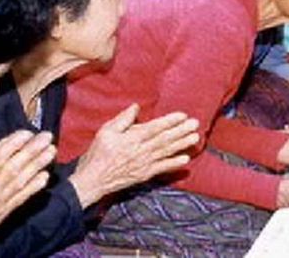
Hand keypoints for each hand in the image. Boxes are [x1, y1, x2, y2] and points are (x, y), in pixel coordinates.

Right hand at [0, 131, 54, 245]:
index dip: (15, 143)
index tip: (28, 133)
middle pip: (14, 167)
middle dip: (33, 150)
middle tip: (47, 136)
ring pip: (21, 181)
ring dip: (38, 165)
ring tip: (51, 151)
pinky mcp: (2, 214)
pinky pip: (21, 199)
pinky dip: (34, 187)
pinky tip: (45, 176)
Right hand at [70, 103, 199, 207]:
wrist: (93, 181)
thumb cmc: (98, 154)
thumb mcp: (105, 131)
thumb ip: (123, 119)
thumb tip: (136, 107)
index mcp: (131, 139)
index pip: (155, 128)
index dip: (170, 121)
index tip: (183, 116)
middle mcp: (140, 151)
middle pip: (164, 139)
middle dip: (181, 131)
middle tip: (195, 124)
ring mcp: (144, 164)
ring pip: (166, 152)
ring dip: (182, 145)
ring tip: (195, 138)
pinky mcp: (145, 174)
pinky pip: (162, 168)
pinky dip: (174, 164)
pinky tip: (185, 159)